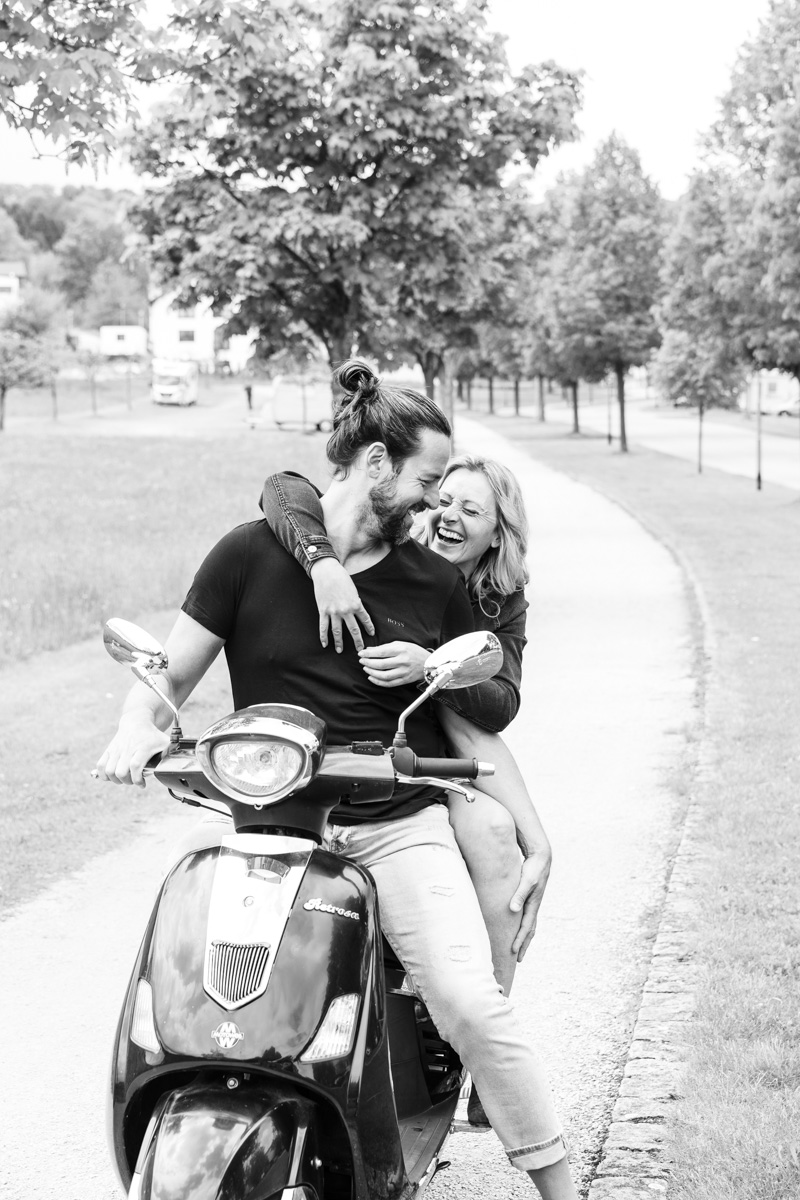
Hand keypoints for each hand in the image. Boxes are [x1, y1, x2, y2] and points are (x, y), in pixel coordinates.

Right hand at [95, 714, 169, 788]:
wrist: (136, 721)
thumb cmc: (153, 735)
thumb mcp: (165, 742)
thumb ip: (173, 753)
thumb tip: (184, 762)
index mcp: (142, 748)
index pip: (135, 766)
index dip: (137, 779)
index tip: (142, 784)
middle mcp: (128, 748)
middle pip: (121, 772)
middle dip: (127, 782)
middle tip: (134, 781)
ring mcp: (117, 749)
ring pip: (109, 771)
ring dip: (115, 780)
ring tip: (124, 779)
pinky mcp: (109, 750)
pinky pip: (101, 765)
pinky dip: (103, 774)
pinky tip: (112, 777)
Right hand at [311, 558, 374, 652]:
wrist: (327, 572)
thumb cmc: (341, 578)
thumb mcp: (353, 590)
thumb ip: (355, 602)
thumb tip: (357, 612)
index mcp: (356, 604)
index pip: (365, 619)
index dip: (369, 627)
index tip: (371, 634)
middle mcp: (346, 610)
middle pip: (353, 630)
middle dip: (357, 641)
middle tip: (361, 650)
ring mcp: (333, 612)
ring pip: (337, 631)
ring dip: (339, 642)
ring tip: (340, 651)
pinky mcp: (323, 611)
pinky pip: (323, 627)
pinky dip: (323, 637)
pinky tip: (325, 644)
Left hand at [358, 641, 428, 686]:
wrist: (428, 663)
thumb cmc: (414, 652)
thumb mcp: (401, 644)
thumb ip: (385, 647)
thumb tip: (370, 650)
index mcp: (401, 650)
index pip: (381, 652)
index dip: (369, 653)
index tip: (361, 653)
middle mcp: (402, 661)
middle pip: (381, 664)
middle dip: (368, 663)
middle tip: (362, 661)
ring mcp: (403, 672)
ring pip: (384, 675)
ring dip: (372, 673)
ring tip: (366, 668)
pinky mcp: (404, 680)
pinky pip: (389, 683)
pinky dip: (378, 682)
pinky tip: (372, 678)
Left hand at [509, 845, 551, 961]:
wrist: (542, 857)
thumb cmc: (534, 868)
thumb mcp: (527, 881)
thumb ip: (520, 894)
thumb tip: (513, 910)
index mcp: (533, 904)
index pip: (526, 927)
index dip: (519, 940)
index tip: (513, 952)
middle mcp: (534, 906)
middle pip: (529, 930)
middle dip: (524, 944)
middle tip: (518, 959)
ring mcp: (532, 902)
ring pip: (528, 924)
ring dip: (524, 937)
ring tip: (517, 948)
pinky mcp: (529, 897)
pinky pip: (526, 916)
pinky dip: (522, 926)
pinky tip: (516, 927)